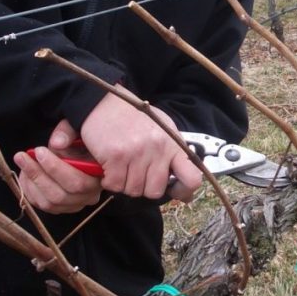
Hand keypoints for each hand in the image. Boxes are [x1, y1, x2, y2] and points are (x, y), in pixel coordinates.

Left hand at [13, 119, 102, 213]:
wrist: (85, 152)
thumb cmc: (82, 142)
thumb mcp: (78, 130)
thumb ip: (68, 133)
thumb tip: (56, 144)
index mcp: (99, 178)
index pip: (77, 182)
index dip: (55, 169)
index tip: (39, 151)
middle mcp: (90, 196)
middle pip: (60, 195)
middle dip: (37, 175)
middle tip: (22, 156)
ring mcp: (76, 205)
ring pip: (49, 203)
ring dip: (31, 183)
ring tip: (22, 162)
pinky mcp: (63, 208)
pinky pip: (43, 206)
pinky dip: (30, 191)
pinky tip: (25, 174)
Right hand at [78, 86, 201, 202]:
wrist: (104, 104)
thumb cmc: (135, 119)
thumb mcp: (163, 130)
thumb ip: (174, 156)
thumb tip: (185, 189)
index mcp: (173, 144)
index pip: (192, 178)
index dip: (184, 191)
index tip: (175, 191)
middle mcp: (158, 149)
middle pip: (155, 191)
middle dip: (144, 187)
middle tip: (137, 174)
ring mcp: (137, 152)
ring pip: (133, 190)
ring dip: (125, 183)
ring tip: (122, 166)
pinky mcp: (116, 156)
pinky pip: (115, 185)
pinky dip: (110, 180)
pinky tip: (110, 167)